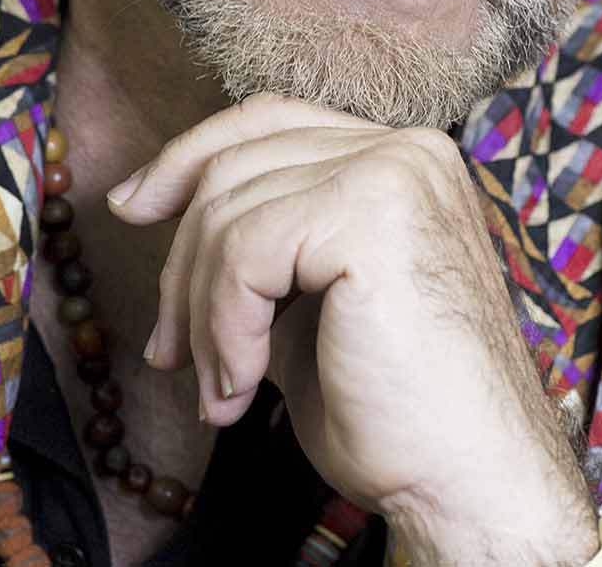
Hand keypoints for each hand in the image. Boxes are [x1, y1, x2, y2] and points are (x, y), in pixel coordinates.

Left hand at [106, 93, 597, 565]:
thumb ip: (260, 247)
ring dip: (199, 311)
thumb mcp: (309, 305)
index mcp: (400, 159)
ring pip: (231, 209)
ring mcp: (394, 173)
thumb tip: (152, 206)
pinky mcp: (372, 215)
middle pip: (239, 160)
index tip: (132, 205)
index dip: (191, 156)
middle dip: (182, 259)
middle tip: (168, 349)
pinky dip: (222, 328)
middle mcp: (405, 148)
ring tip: (216, 387)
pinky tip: (240, 386)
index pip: (271, 121)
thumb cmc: (396, 411)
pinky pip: (246, 253)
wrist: (470, 480)